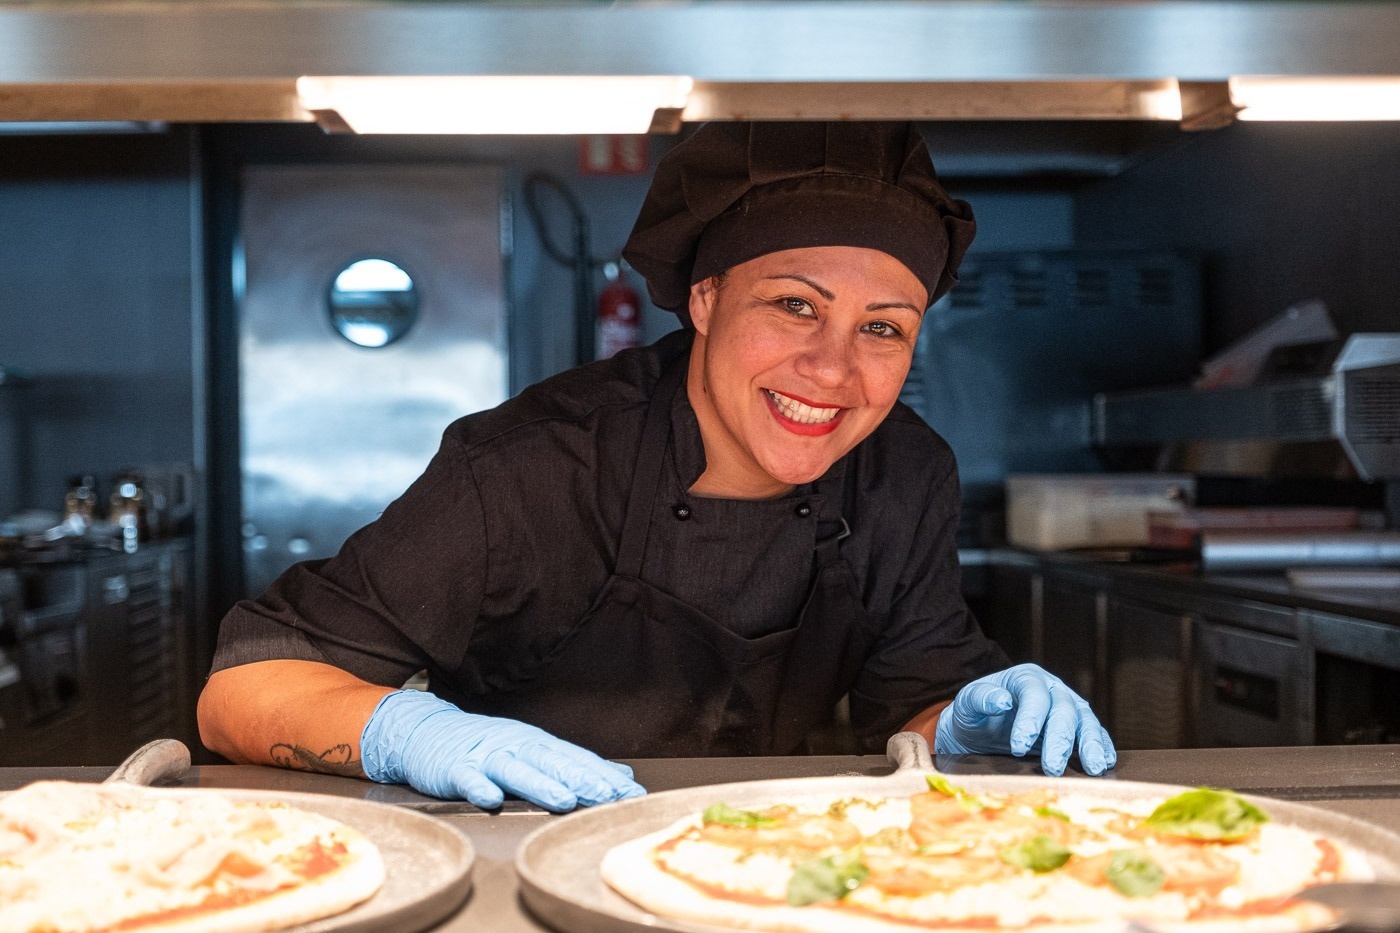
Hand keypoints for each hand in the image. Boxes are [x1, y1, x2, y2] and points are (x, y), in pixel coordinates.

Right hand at [360, 690, 645, 810]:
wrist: (426, 730)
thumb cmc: (483, 745)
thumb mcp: (530, 749)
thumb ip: (570, 764)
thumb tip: (618, 774)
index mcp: (537, 743)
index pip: (576, 760)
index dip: (604, 776)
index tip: (632, 793)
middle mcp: (516, 745)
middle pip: (554, 762)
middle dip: (583, 778)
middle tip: (610, 795)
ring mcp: (486, 755)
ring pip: (516, 769)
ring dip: (540, 784)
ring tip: (563, 800)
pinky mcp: (455, 768)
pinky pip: (468, 778)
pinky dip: (479, 787)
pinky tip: (491, 798)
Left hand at [934, 663, 1115, 776]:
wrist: (979, 730)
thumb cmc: (974, 715)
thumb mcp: (967, 704)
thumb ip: (980, 698)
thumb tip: (1001, 701)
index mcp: (1026, 678)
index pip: (1034, 695)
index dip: (1030, 720)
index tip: (1018, 746)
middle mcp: (1052, 689)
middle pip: (1064, 710)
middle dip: (1060, 740)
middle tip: (1052, 768)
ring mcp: (1068, 707)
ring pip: (1086, 721)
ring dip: (1091, 745)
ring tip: (1092, 769)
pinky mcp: (1076, 728)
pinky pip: (1095, 734)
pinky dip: (1102, 747)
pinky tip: (1105, 763)